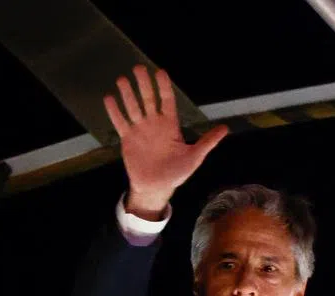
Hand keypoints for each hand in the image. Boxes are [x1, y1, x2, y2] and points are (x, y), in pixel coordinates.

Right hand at [104, 65, 228, 217]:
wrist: (156, 188)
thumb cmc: (176, 173)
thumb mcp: (194, 157)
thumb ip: (207, 142)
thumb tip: (225, 128)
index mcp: (170, 125)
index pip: (167, 100)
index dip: (164, 87)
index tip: (160, 72)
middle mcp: (154, 123)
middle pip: (148, 99)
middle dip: (143, 84)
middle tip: (138, 68)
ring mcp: (140, 130)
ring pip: (133, 107)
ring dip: (127, 94)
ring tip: (121, 79)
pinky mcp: (128, 139)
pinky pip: (120, 122)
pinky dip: (114, 111)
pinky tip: (109, 98)